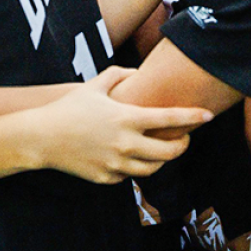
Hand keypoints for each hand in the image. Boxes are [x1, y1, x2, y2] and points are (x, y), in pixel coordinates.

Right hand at [32, 67, 212, 183]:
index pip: (169, 118)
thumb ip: (118, 75)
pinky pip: (130, 175)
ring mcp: (117, 163)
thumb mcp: (93, 86)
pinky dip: (135, 166)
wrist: (42, 138)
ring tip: (161, 149)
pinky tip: (131, 156)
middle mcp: (125, 143)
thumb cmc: (69, 108)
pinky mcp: (107, 178)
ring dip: (161, 158)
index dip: (192, 117)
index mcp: (126, 118)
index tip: (209, 116)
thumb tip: (137, 73)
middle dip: (182, 145)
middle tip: (183, 139)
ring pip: (153, 167)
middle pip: (169, 151)